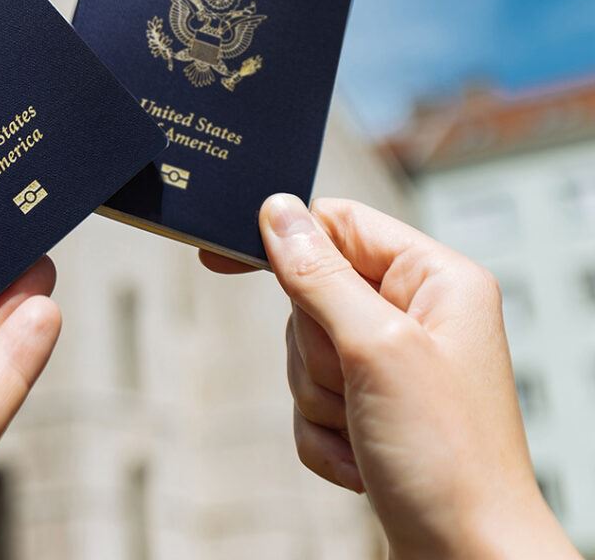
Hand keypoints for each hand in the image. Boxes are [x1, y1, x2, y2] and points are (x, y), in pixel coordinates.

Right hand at [252, 194, 578, 559]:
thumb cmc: (450, 461)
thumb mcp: (376, 349)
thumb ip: (320, 274)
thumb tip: (277, 212)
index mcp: (435, 280)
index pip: (339, 224)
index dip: (286, 237)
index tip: (222, 256)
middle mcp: (417, 315)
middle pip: (312, 292)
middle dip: (318, 352)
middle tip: (357, 385)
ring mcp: (393, 365)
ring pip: (304, 352)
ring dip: (321, 400)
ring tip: (368, 430)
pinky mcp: (371, 410)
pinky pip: (309, 401)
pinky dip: (323, 435)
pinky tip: (362, 461)